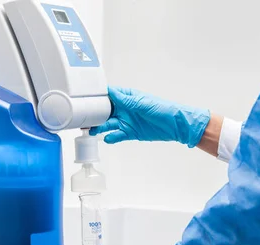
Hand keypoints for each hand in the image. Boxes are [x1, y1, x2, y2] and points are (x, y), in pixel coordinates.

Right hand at [90, 87, 210, 146]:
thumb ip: (125, 100)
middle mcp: (124, 108)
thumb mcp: (142, 103)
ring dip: (100, 127)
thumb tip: (109, 92)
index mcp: (127, 97)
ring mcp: (126, 121)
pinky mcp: (130, 133)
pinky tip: (107, 139)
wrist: (175, 125)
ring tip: (91, 130)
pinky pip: (117, 135)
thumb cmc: (162, 109)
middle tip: (84, 118)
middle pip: (104, 110)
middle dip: (94, 114)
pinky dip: (111, 137)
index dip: (97, 96)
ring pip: (108, 124)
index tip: (85, 98)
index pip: (108, 95)